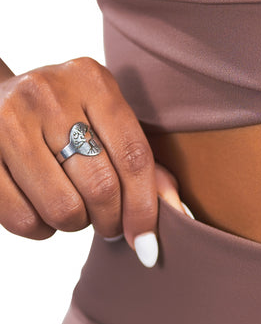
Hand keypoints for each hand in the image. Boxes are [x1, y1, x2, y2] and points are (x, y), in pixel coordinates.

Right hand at [0, 56, 192, 266]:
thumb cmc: (66, 119)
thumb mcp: (108, 125)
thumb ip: (147, 168)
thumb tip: (180, 216)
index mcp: (91, 80)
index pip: (133, 156)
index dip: (145, 208)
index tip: (147, 242)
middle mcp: (48, 93)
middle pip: (101, 186)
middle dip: (111, 221)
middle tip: (108, 224)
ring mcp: (6, 121)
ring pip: (62, 208)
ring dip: (75, 225)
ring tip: (74, 210)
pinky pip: (21, 218)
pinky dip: (40, 229)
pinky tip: (41, 209)